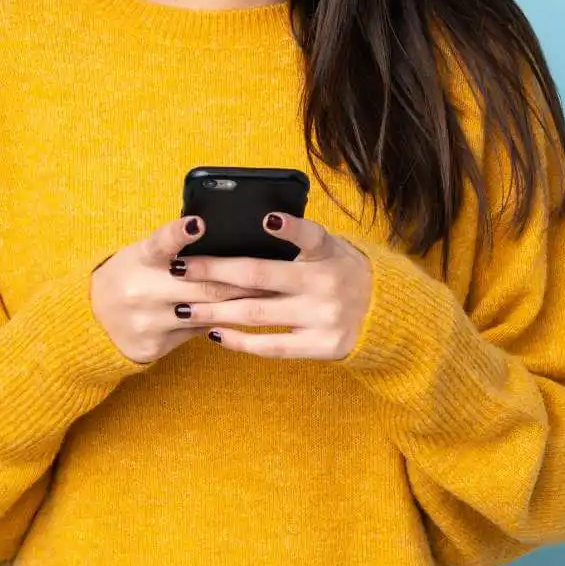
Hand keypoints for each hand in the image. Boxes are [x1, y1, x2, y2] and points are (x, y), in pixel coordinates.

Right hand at [89, 216, 275, 364]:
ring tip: (269, 297)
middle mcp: (141, 290)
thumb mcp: (142, 254)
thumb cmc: (130, 275)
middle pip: (201, 285)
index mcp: (140, 259)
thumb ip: (173, 248)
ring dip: (238, 305)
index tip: (199, 224)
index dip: (180, 232)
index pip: (161, 242)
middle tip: (271, 274)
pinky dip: (219, 324)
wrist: (91, 319)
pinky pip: (196, 334)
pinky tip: (241, 321)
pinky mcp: (153, 346)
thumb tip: (219, 238)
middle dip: (240, 281)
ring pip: (204, 313)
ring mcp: (147, 321)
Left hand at [168, 212, 373, 359]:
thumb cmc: (342, 273)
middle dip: (214, 271)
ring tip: (184, 306)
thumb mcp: (332, 248)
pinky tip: (214, 333)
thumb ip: (301, 240)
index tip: (265, 219)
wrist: (384, 315)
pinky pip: (272, 346)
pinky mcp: (321, 346)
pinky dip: (240, 341)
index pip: (310, 235)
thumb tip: (254, 225)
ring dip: (215, 310)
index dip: (289, 227)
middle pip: (260, 276)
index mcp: (328, 254)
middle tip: (180, 268)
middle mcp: (326, 284)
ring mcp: (322, 317)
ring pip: (257, 313)